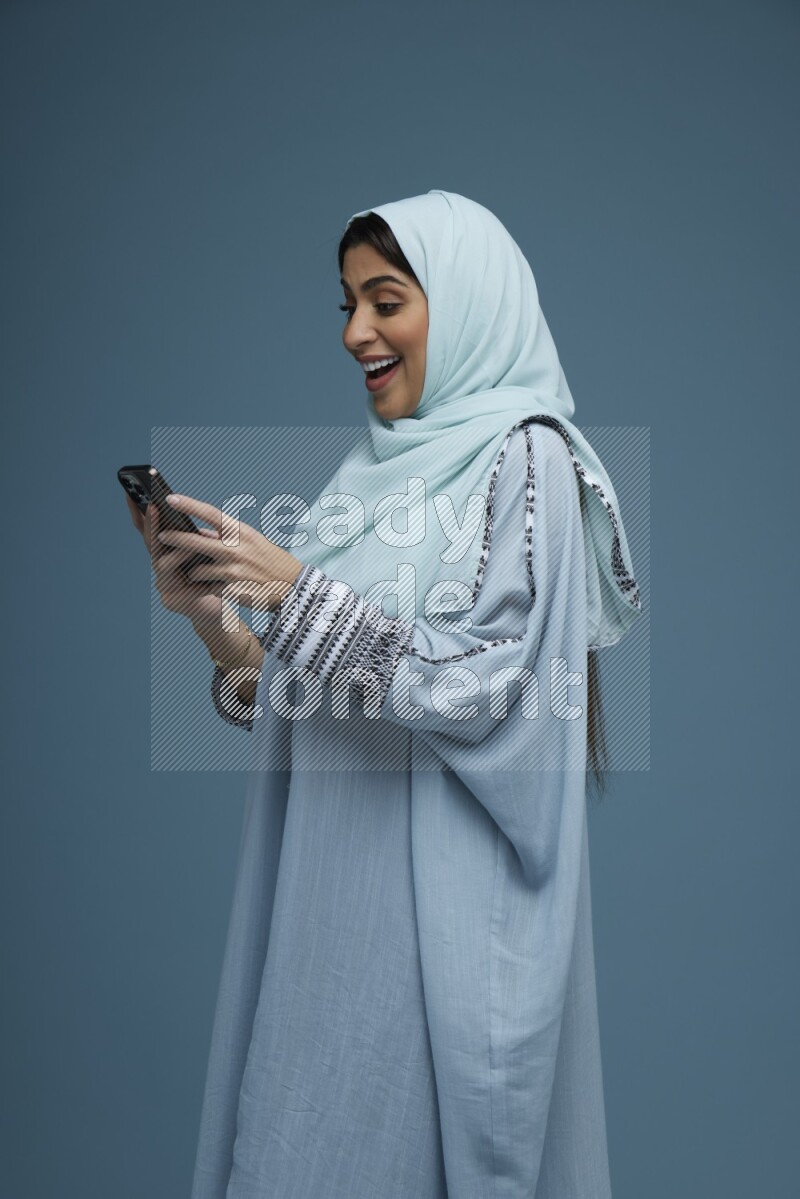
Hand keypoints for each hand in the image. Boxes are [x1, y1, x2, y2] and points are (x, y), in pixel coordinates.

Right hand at [125, 494, 228, 626]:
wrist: (216, 603)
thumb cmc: (210, 571)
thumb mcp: (204, 549)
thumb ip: (196, 534)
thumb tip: (191, 507)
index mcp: (165, 550)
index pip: (147, 528)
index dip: (138, 512)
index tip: (132, 493)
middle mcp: (159, 565)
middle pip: (151, 543)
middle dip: (151, 524)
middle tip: (153, 507)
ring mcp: (162, 583)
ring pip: (165, 564)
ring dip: (179, 553)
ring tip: (192, 547)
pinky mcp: (171, 601)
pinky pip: (185, 588)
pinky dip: (200, 582)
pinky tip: (215, 580)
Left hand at [155, 492, 304, 613]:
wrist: (293, 587)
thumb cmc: (269, 560)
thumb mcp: (251, 541)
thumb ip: (226, 536)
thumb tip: (199, 532)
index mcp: (241, 532)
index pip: (211, 514)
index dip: (189, 505)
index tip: (171, 499)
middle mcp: (237, 548)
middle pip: (196, 542)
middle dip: (175, 539)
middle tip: (161, 535)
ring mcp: (235, 570)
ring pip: (198, 569)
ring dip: (195, 571)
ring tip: (200, 574)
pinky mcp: (233, 589)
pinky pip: (210, 587)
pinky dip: (209, 587)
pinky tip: (218, 588)